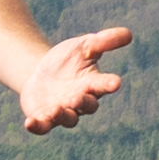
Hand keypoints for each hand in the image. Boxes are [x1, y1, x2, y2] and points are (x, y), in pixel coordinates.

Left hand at [15, 27, 132, 134]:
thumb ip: (104, 41)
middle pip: (87, 106)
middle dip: (83, 103)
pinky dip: (37, 126)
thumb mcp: (83, 46)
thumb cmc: (67, 60)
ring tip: (54, 110)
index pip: (104, 84)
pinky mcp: (44, 118)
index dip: (110, 84)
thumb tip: (129, 33)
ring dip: (62, 116)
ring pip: (68, 119)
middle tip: (77, 98)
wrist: (40, 73)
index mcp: (91, 83)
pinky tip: (29, 123)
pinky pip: (43, 126)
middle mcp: (80, 100)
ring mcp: (63, 111)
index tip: (116, 82)